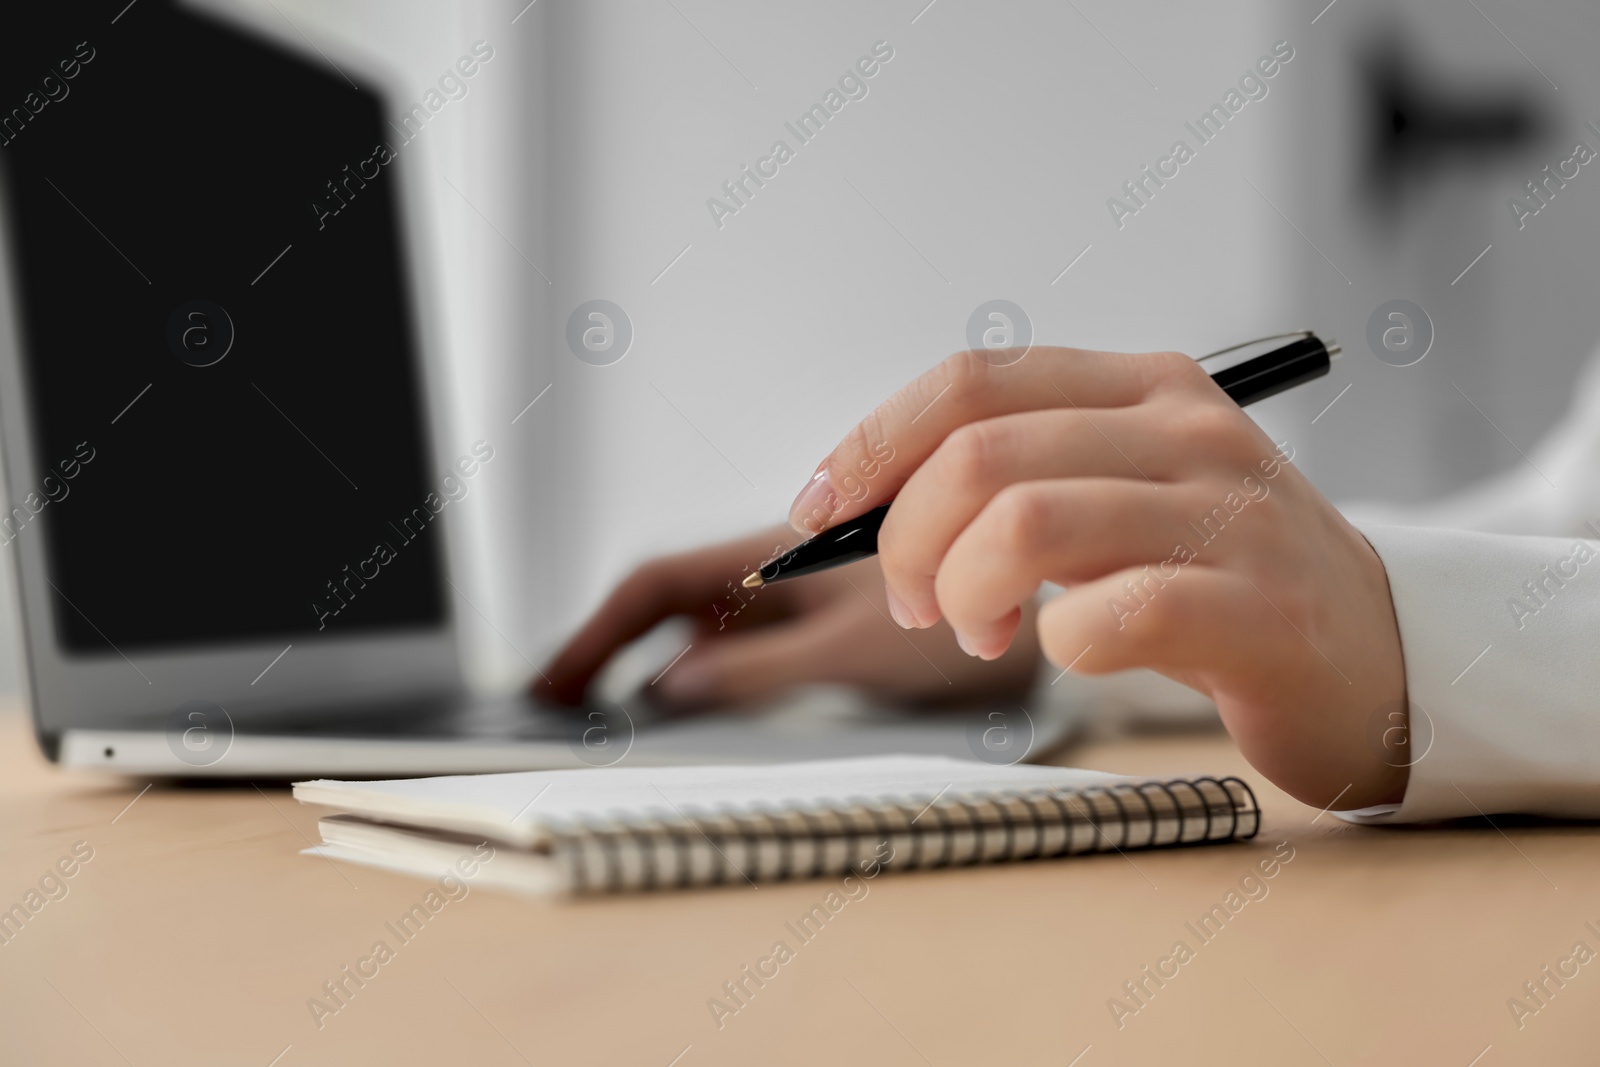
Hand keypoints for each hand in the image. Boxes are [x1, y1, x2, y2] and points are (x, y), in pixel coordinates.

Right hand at [540, 526, 1040, 709]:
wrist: (1051, 574)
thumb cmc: (969, 604)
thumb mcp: (851, 648)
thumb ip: (760, 666)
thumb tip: (671, 684)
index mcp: (776, 554)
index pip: (659, 585)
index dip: (599, 635)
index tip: (552, 688)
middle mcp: (785, 558)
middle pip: (676, 595)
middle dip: (616, 644)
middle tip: (567, 703)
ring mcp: (811, 580)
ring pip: (718, 612)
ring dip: (667, 652)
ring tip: (620, 704)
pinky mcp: (842, 602)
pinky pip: (760, 627)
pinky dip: (722, 659)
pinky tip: (711, 688)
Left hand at [789, 347, 1408, 809]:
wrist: (1378, 651)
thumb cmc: (1218, 575)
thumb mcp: (1121, 491)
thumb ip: (1016, 476)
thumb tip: (862, 508)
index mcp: (1142, 387)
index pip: (971, 382)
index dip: (872, 446)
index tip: (820, 511)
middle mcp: (1186, 431)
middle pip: (979, 455)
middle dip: (905, 540)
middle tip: (916, 601)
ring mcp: (1229, 514)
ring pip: (1027, 521)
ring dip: (963, 591)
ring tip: (977, 631)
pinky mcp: (1258, 608)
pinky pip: (1108, 615)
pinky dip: (1052, 646)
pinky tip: (1063, 654)